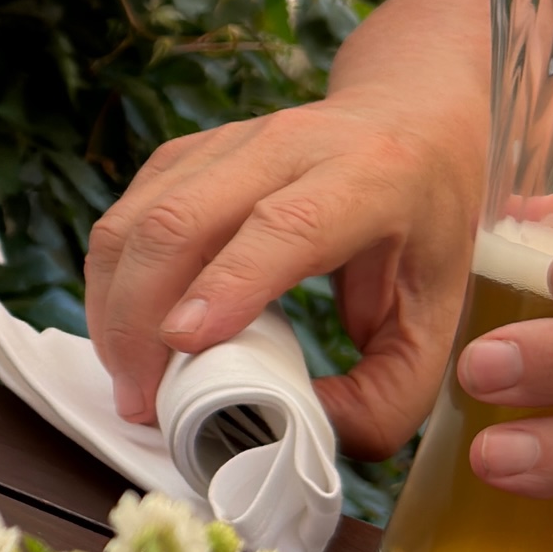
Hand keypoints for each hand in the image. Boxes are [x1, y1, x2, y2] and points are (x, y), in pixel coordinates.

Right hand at [85, 0, 489, 452]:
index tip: (184, 345)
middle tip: (141, 400)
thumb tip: (310, 434)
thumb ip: (393, 391)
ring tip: (128, 378)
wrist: (411, 117)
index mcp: (367, 178)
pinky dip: (111, 283)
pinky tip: (127, 333)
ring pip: (135, 218)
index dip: (229, 283)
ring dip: (112, 306)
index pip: (284, 225)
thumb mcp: (441, 313)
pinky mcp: (185, 155)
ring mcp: (226, 144)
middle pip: (180, 220)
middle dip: (139, 318)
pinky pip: (124, 217)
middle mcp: (288, 146)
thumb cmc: (427, 223)